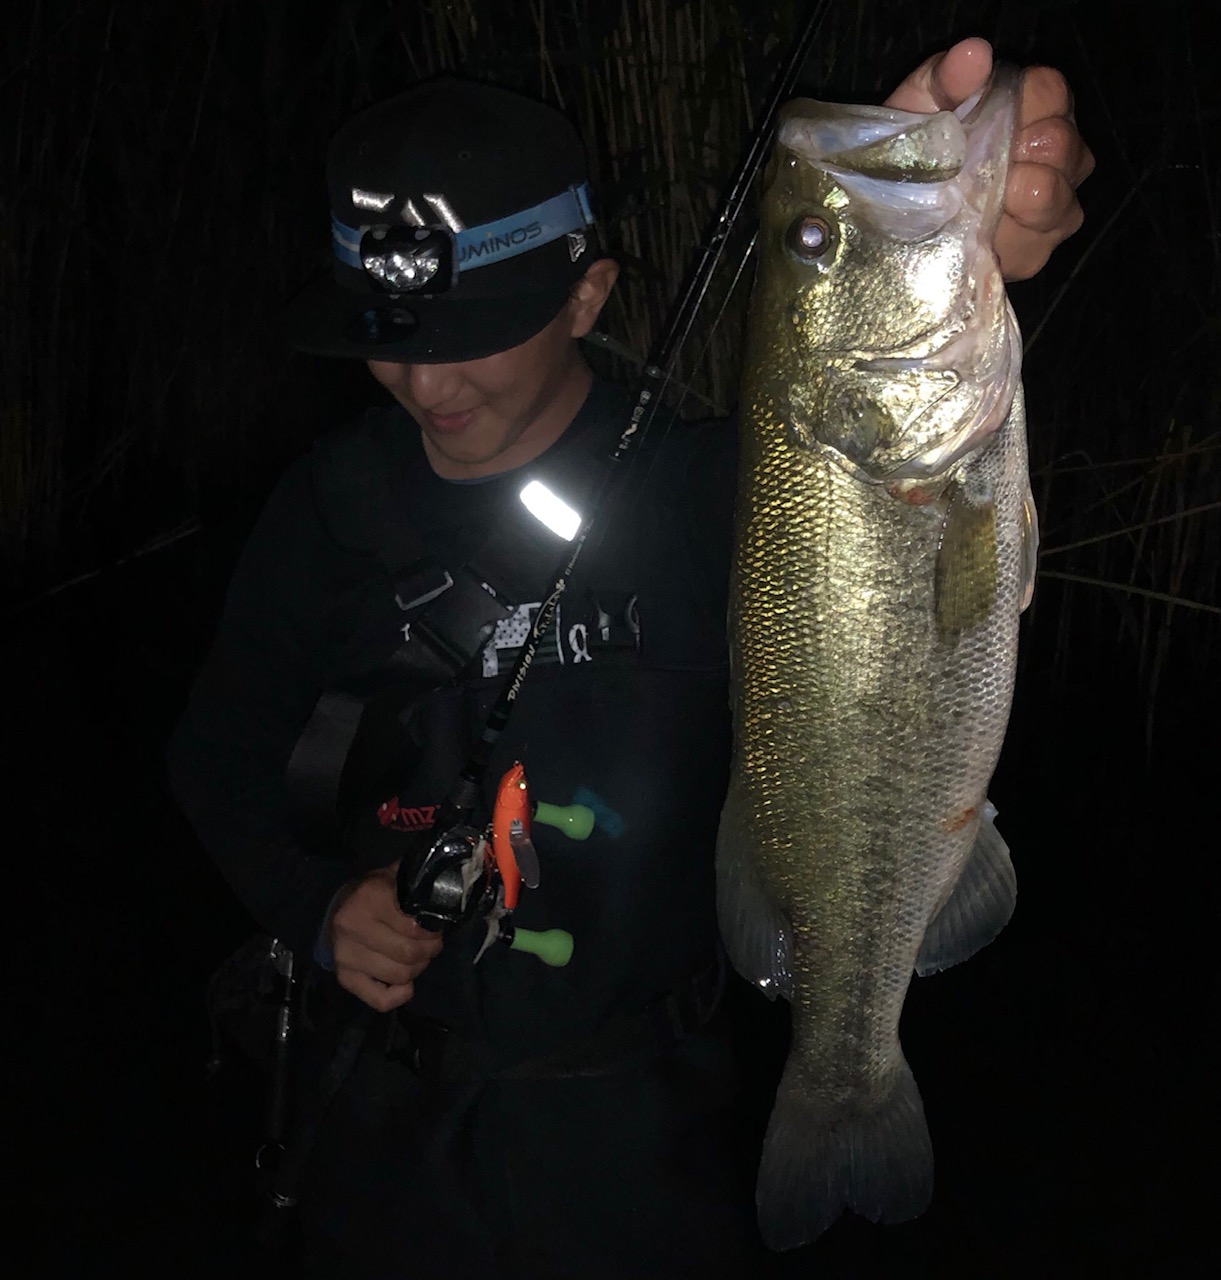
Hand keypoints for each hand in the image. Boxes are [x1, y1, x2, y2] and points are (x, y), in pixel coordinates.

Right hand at [329, 860, 443, 1011]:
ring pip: (399, 976)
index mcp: (369, 898)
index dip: (432, 931)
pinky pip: (380, 1000)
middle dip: (428, 951)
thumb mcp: (396, 878)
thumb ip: (418, 888)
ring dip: (417, 969)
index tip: (436, 927)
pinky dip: (399, 996)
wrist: (338, 907)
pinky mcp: (344, 977)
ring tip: (418, 956)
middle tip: (432, 943)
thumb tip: (446, 897)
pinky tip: (406, 983)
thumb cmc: (375, 892)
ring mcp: (345, 955)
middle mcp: (352, 927)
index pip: (413, 928)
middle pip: (408, 955)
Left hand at [884, 37, 1094, 280]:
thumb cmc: (914, 155)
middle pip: (1064, 147)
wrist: (893, 221)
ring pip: (1059, 201)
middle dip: (1018, 159)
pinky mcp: (1035, 250)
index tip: (984, 126)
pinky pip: (1037, 246)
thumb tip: (974, 52)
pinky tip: (979, 236)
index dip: (1022, 107)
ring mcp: (1053, 204)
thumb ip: (944, 78)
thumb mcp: (916, 110)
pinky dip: (1004, 242)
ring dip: (1013, 204)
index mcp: (1031, 107)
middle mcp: (1055, 152)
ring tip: (976, 205)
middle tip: (976, 172)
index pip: (1051, 92)